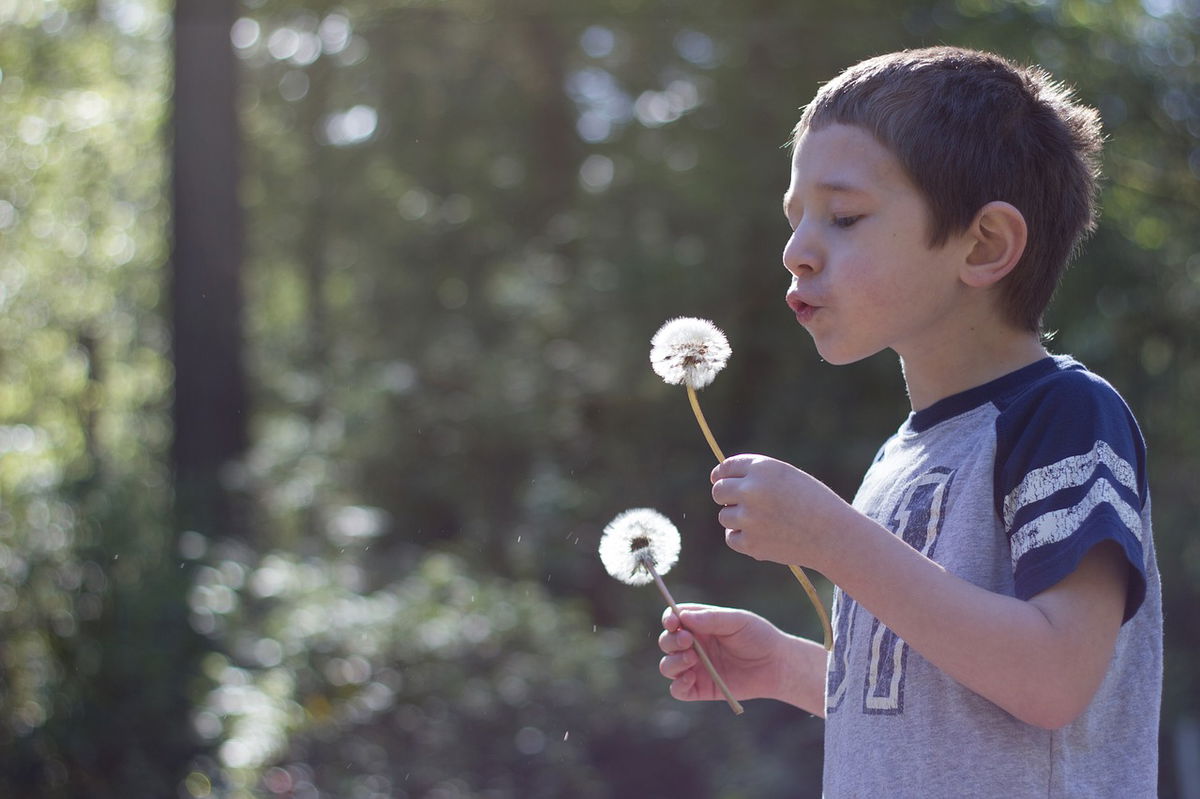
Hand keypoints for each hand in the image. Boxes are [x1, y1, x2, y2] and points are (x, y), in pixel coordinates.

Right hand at [658, 603, 785, 703]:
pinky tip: (691, 678)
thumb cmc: (758, 637)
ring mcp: (695, 668)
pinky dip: (678, 685)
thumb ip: (711, 619)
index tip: (673, 622)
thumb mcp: (737, 621)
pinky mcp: (700, 688)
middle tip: (688, 641)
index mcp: (700, 624)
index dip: (668, 619)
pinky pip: (677, 690)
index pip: (673, 619)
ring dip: (673, 662)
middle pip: (666, 642)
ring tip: (692, 659)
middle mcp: (693, 645)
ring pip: (667, 666)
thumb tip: (682, 617)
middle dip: (671, 641)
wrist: (776, 666)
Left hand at [711, 453, 852, 570]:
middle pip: (718, 491)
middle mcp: (752, 490)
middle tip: (740, 504)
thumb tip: (719, 482)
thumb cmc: (813, 503)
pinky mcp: (750, 542)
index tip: (718, 479)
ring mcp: (749, 517)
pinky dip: (743, 539)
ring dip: (738, 519)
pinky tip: (765, 536)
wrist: (834, 536)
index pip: (726, 467)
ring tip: (765, 522)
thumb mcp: (787, 478)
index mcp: (763, 468)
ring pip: (725, 516)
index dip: (721, 474)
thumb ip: (756, 477)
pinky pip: (732, 538)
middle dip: (726, 497)